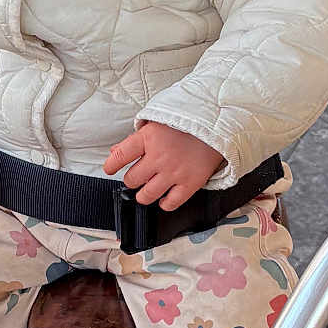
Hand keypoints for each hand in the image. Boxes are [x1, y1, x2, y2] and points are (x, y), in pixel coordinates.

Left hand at [104, 121, 223, 209]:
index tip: (109, 169)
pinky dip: (164, 203)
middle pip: (131, 179)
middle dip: (132, 179)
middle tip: (139, 176)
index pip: (120, 156)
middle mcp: (159, 157)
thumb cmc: (186, 125)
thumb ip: (135, 139)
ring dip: (144, 194)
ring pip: (146, 196)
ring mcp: (174, 172)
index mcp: (149, 138)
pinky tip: (164, 196)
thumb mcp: (157, 124)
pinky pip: (170, 203)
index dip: (110, 165)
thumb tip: (114, 153)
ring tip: (148, 189)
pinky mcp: (190, 183)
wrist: (218, 127)